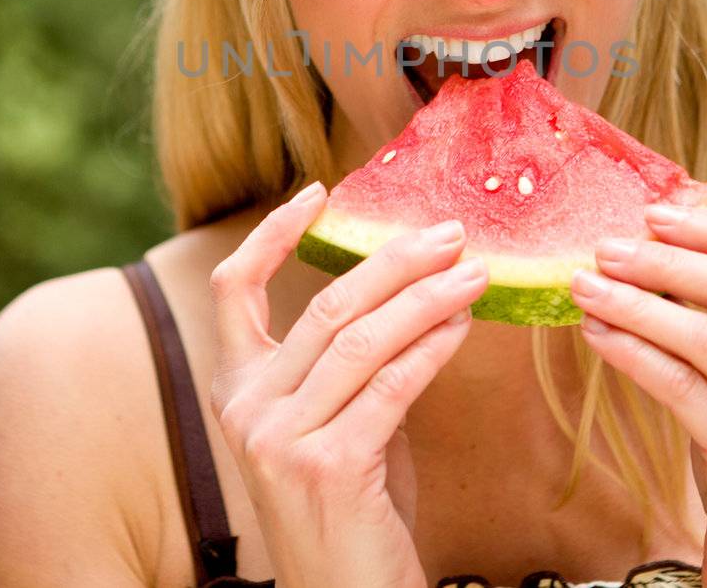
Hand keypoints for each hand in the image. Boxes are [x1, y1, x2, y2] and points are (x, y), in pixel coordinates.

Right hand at [208, 182, 488, 587]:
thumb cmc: (352, 514)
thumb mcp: (335, 426)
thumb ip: (350, 368)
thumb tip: (408, 290)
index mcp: (237, 391)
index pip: (233, 291)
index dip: (271, 234)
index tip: (317, 192)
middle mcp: (247, 410)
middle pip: (324, 306)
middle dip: (394, 261)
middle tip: (449, 233)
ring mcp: (280, 440)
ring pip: (362, 339)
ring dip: (427, 297)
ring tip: (473, 271)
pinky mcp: (327, 467)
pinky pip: (391, 386)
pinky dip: (433, 347)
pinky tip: (464, 325)